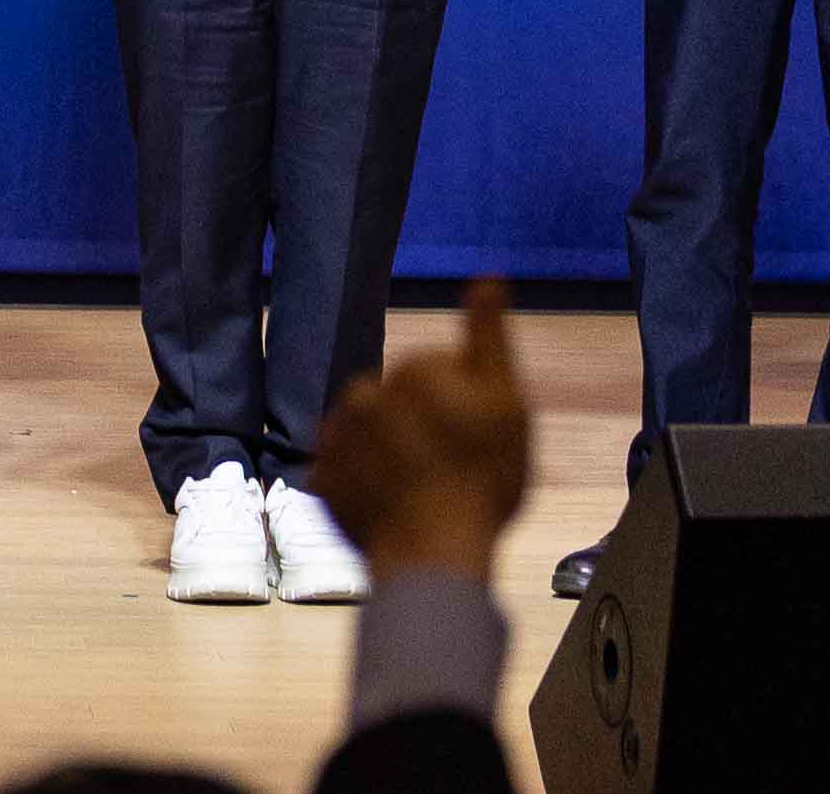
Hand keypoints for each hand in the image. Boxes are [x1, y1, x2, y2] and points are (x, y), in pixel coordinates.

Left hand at [310, 275, 530, 582]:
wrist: (435, 552)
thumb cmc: (483, 477)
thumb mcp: (506, 400)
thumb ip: (490, 335)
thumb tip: (488, 277)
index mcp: (410, 372)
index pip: (438, 375)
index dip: (463, 404)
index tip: (475, 436)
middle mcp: (363, 396)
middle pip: (399, 404)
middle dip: (419, 425)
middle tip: (450, 468)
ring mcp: (338, 442)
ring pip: (368, 436)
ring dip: (386, 452)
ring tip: (419, 489)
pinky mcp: (322, 483)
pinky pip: (344, 474)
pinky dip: (361, 485)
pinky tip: (389, 505)